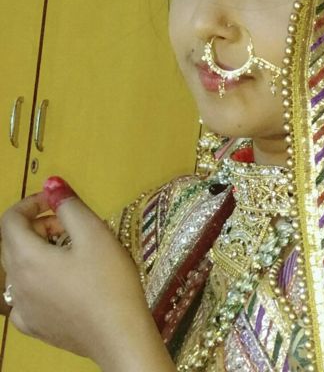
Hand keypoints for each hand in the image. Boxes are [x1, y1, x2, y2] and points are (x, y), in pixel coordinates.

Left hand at [0, 178, 174, 370]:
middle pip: (12, 243)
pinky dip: (38, 280)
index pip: (10, 220)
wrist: (119, 334)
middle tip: (71, 223)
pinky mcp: (34, 326)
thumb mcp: (94, 234)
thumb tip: (51, 183)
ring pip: (18, 269)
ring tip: (74, 251)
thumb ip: (69, 205)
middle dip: (38, 225)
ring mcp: (22, 309)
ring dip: (38, 251)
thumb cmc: (109, 280)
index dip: (32, 202)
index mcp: (27, 258)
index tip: (58, 200)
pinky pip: (24, 296)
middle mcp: (15, 283)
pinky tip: (62, 283)